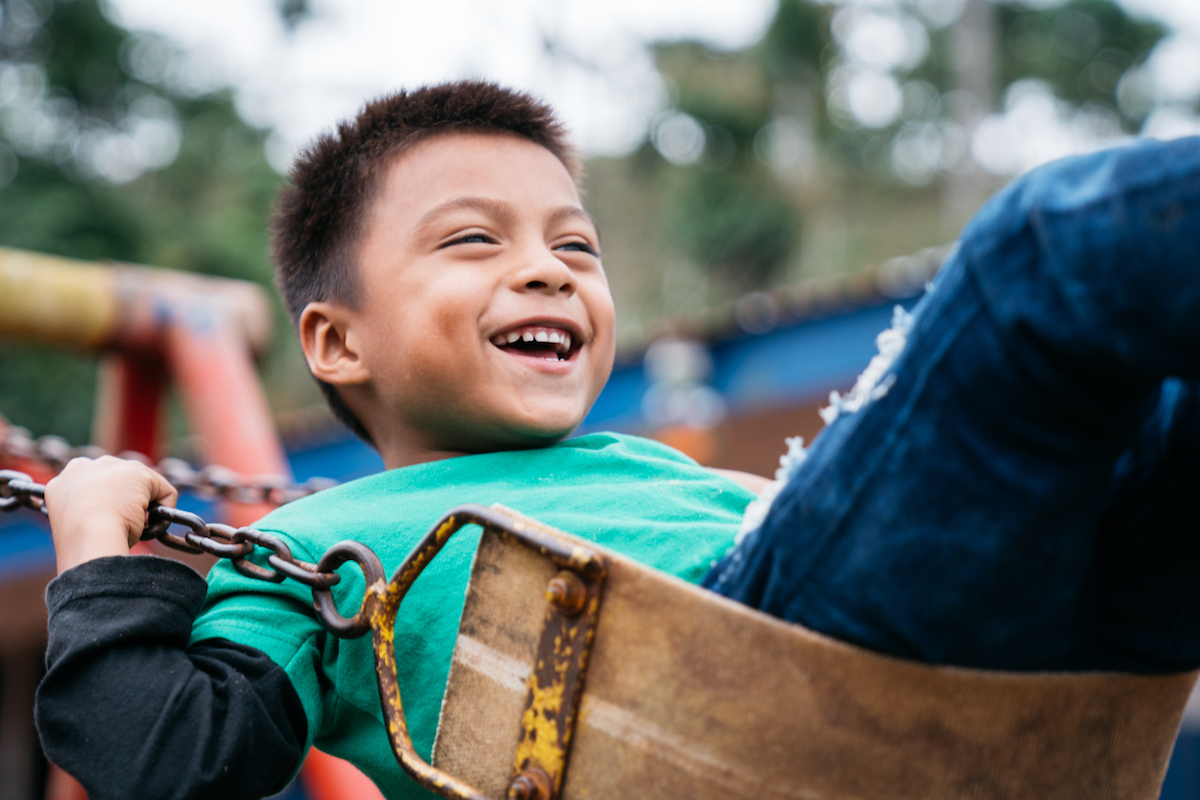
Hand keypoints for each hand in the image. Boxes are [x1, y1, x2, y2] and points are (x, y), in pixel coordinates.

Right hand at [45, 456, 178, 574]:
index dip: (103, 507)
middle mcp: (83, 467)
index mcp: (61, 483)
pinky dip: (164, 511)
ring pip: (139, 486)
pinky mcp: (139, 472)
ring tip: (132, 528)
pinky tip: (149, 525)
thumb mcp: (77, 527)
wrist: (88, 537)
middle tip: (122, 527)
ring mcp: (112, 466)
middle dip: (124, 502)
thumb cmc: (80, 543)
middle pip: (115, 483)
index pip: (90, 490)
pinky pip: (163, 491)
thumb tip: (110, 519)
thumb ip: (89, 515)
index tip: (106, 525)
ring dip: (142, 507)